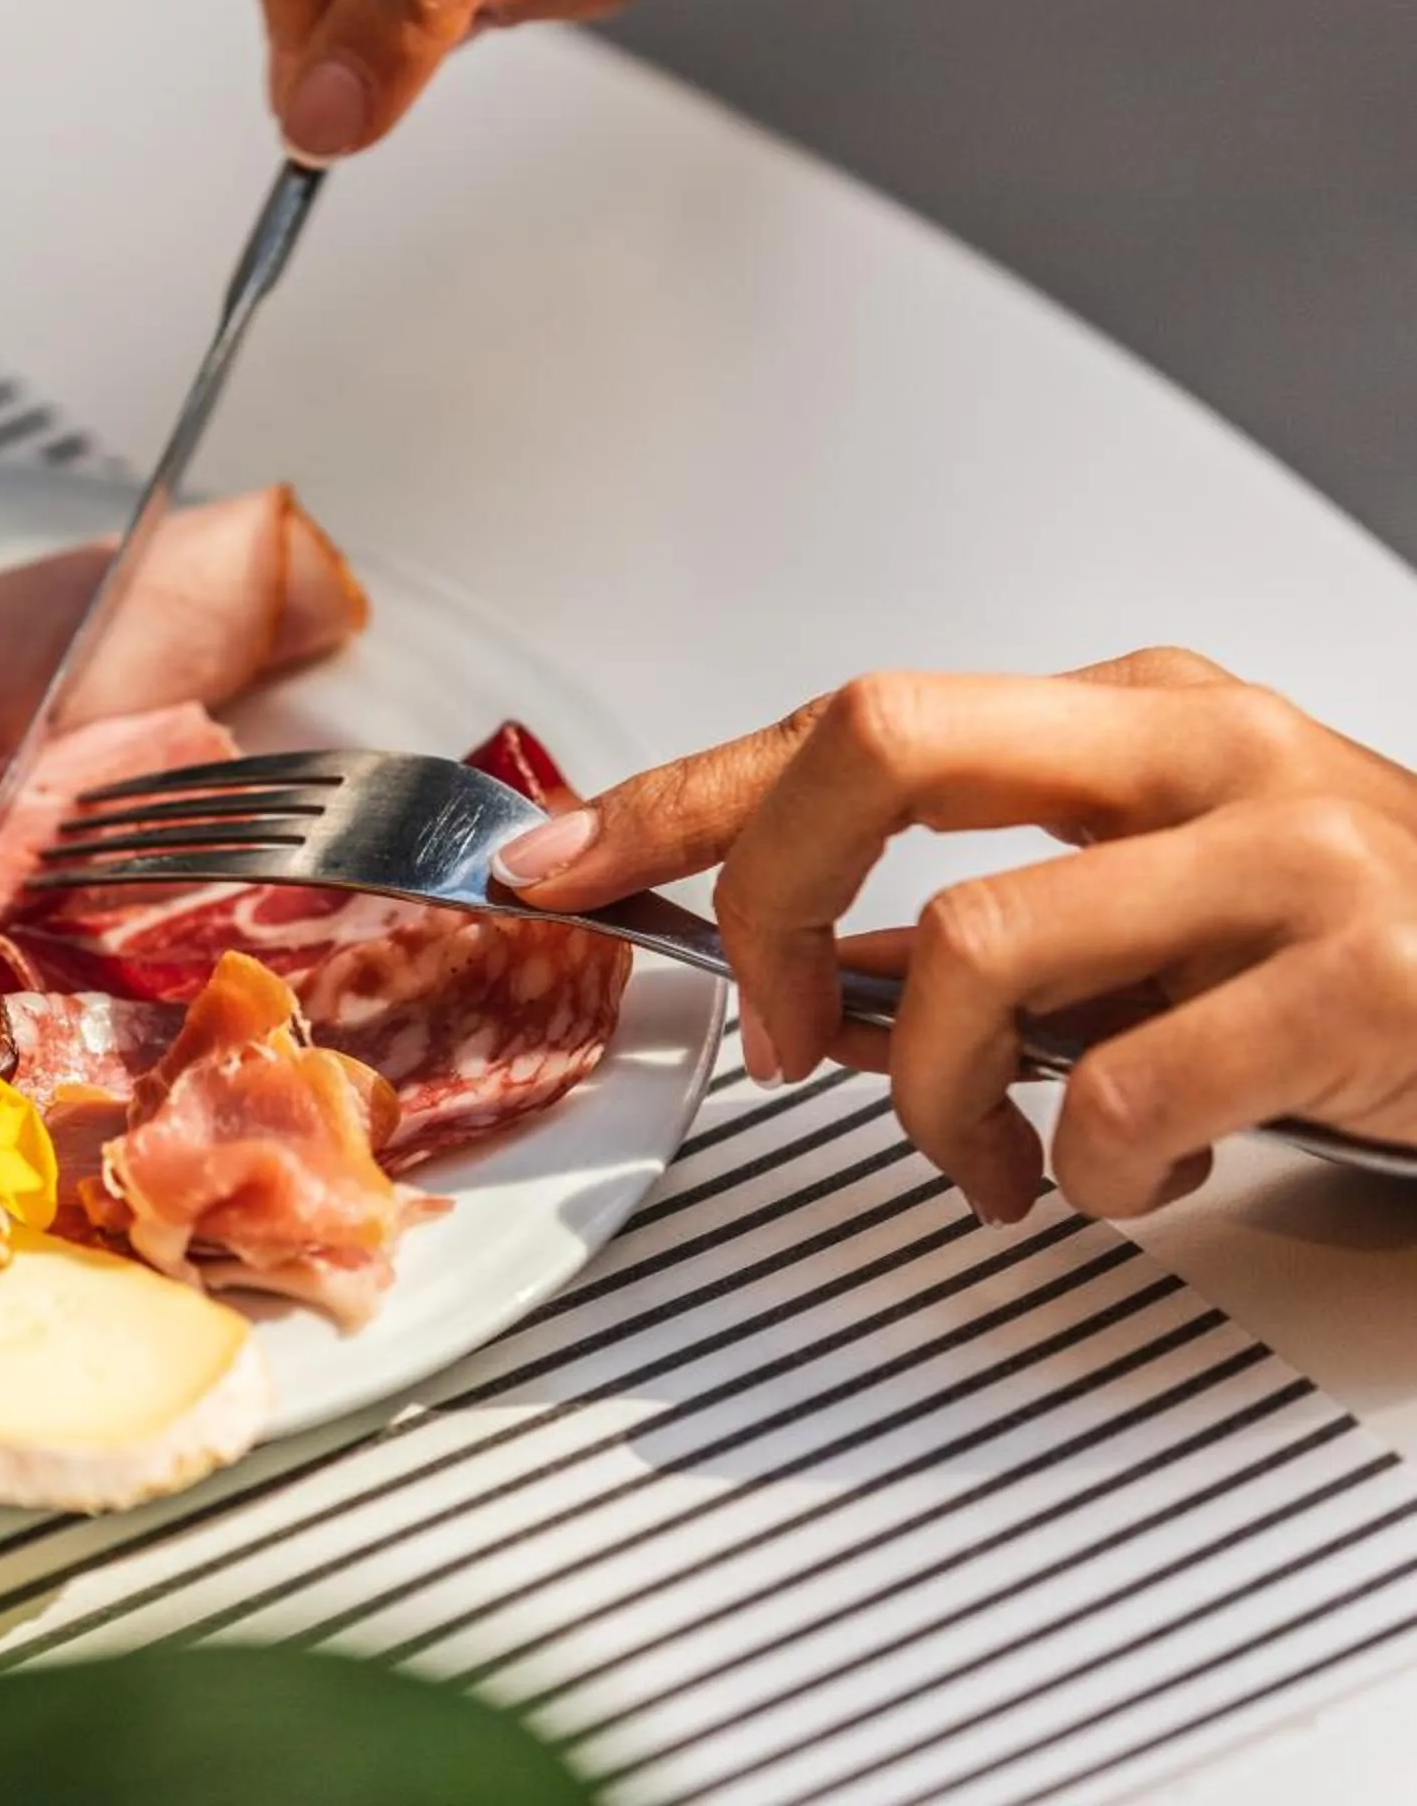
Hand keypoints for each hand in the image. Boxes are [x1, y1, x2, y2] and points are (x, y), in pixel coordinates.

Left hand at [489, 649, 1416, 1220]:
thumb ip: (991, 897)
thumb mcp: (1161, 889)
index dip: (678, 793)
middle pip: (879, 746)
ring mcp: (1284, 855)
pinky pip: (1119, 1092)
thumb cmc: (1357, 951)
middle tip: (785, 1035)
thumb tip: (791, 951)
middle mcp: (1193, 752)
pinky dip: (1081, 1171)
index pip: (846, 721)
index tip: (560, 858)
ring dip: (928, 1095)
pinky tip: (1126, 1178)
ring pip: (970, 944)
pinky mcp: (1360, 982)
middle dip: (766, 898)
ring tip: (993, 1156)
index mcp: (1124, 719)